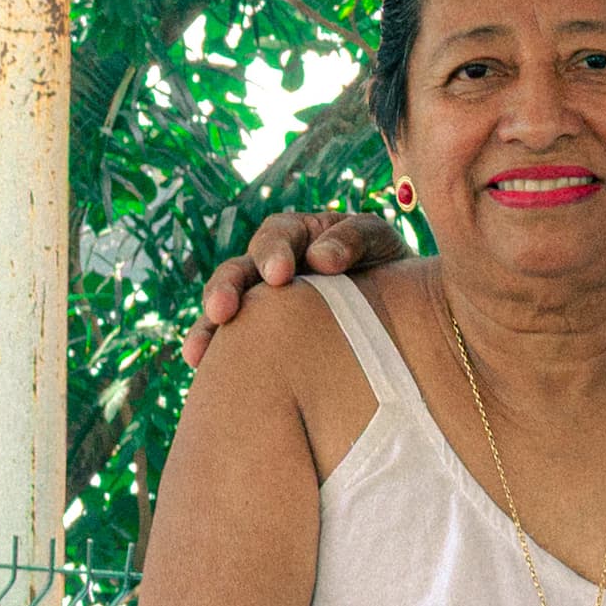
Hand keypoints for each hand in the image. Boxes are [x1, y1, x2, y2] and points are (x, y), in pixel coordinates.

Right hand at [182, 209, 406, 364]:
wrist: (407, 316)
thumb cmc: (392, 271)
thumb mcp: (380, 242)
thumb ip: (353, 239)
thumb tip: (319, 259)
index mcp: (300, 236)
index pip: (276, 236)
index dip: (273, 253)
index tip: (278, 276)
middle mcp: (273, 269)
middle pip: (239, 271)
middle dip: (227, 289)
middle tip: (223, 312)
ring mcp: (265, 307)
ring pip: (226, 311)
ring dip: (208, 329)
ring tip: (198, 352)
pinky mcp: (263, 342)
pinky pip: (234, 347)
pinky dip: (216, 356)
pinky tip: (202, 370)